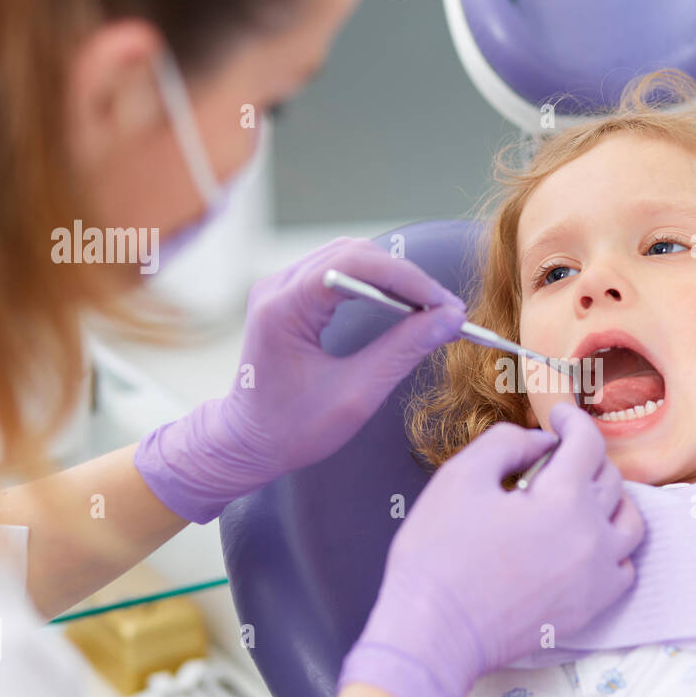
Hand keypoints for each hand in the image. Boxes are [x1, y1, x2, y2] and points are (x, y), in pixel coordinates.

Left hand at [134, 237, 465, 521]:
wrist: (247, 442)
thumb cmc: (293, 428)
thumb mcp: (356, 395)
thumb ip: (403, 351)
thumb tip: (448, 319)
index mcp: (284, 308)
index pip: (355, 266)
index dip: (407, 279)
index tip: (445, 305)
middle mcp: (277, 287)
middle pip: (354, 254)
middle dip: (405, 277)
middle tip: (444, 310)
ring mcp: (280, 287)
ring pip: (349, 257)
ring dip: (392, 278)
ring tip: (428, 308)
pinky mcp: (289, 295)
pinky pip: (339, 273)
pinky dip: (375, 284)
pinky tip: (400, 305)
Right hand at [337, 403, 644, 696]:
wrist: (435, 632)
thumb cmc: (438, 556)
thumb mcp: (460, 477)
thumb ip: (507, 443)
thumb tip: (541, 442)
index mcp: (563, 498)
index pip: (588, 442)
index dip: (573, 419)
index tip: (558, 415)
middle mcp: (592, 535)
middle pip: (611, 478)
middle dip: (585, 457)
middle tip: (555, 456)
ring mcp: (597, 576)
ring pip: (630, 523)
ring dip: (611, 500)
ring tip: (581, 496)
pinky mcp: (591, 608)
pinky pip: (624, 568)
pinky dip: (613, 548)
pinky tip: (586, 543)